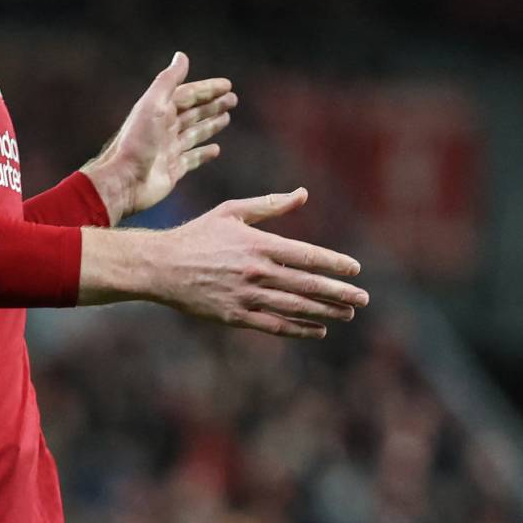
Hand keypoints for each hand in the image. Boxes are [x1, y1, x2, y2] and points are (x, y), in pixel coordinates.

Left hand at [82, 52, 236, 222]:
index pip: (188, 95)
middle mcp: (164, 128)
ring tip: (227, 117)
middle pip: (193, 112)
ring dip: (210, 124)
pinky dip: (204, 153)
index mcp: (159, 111)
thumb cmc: (137, 141)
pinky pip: (192, 158)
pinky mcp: (172, 170)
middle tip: (233, 99)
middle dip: (212, 105)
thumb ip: (168, 81)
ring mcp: (168, 150)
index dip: (207, 89)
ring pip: (194, 133)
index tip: (228, 85)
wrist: (124, 180)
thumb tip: (182, 56)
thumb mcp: (152, 105)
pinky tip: (216, 149)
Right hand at [130, 188, 367, 337]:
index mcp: (258, 244)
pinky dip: (299, 329)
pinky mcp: (234, 316)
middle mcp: (256, 271)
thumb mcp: (232, 211)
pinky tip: (318, 329)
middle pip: (307, 285)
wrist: (160, 266)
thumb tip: (303, 194)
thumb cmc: (197, 234)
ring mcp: (245, 296)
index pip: (307, 255)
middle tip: (363, 298)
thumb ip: (269, 205)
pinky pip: (274, 326)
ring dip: (325, 312)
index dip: (334, 263)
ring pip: (295, 307)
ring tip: (347, 314)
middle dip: (339, 292)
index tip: (355, 269)